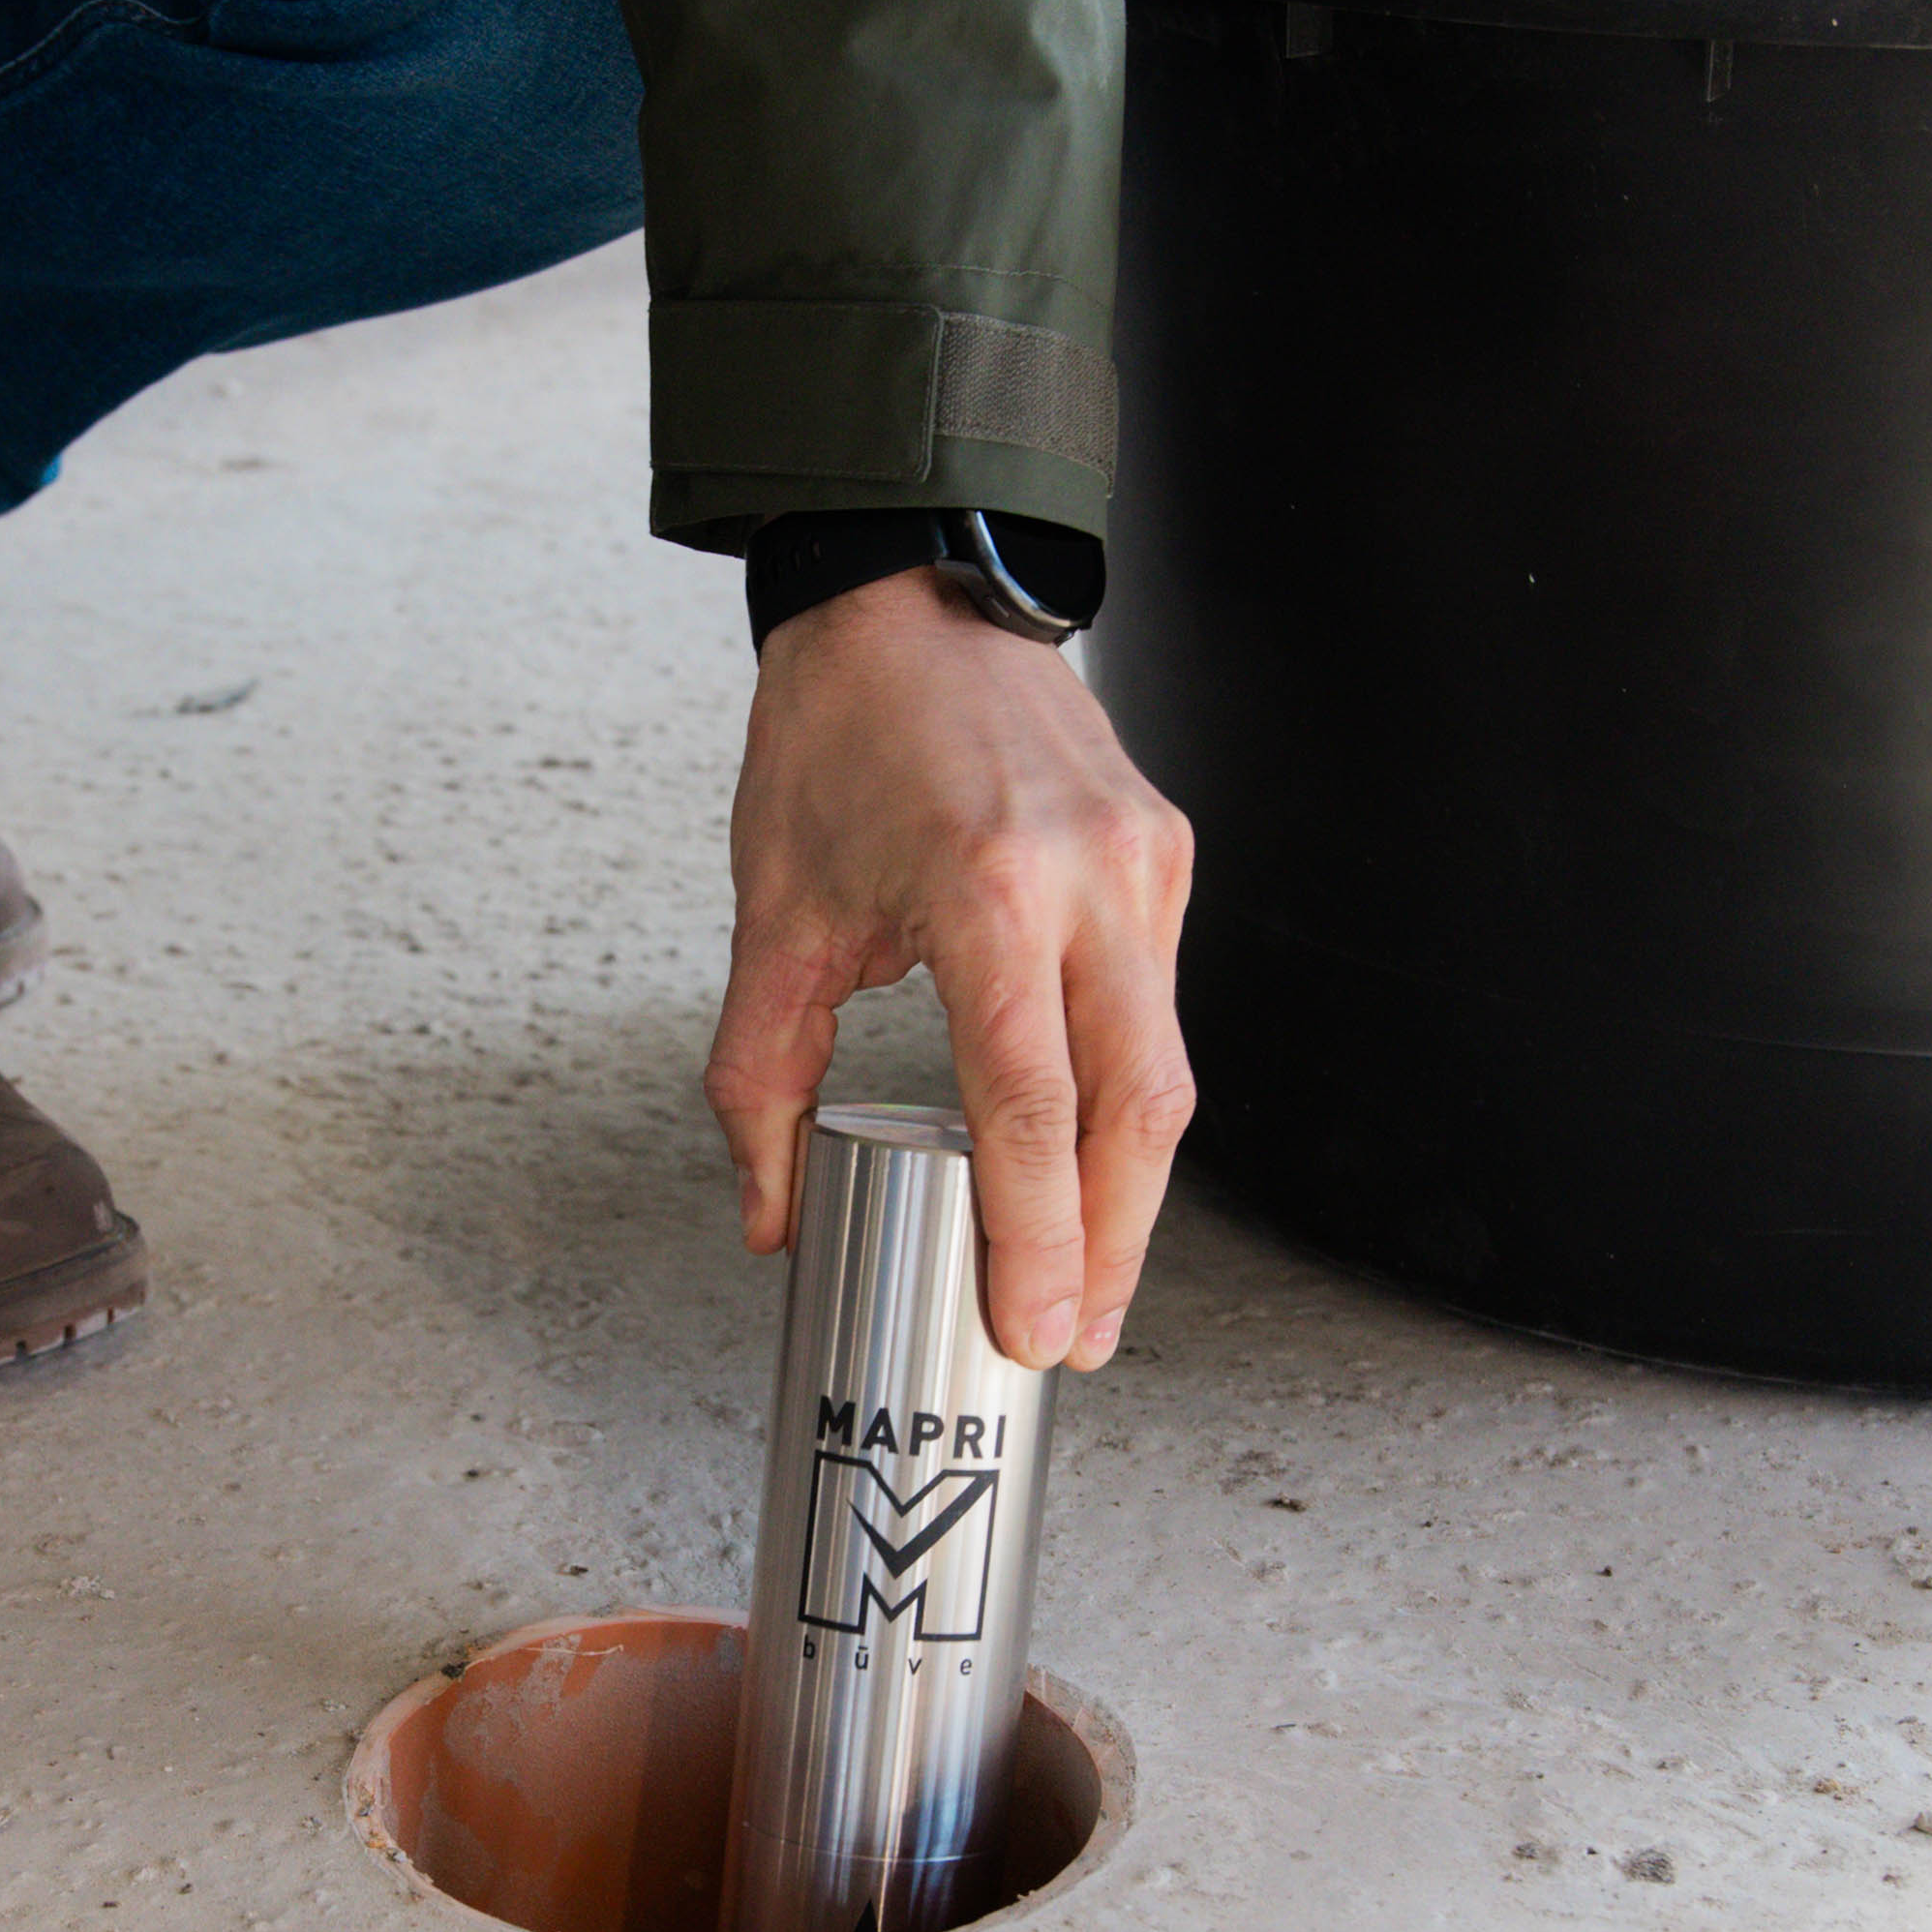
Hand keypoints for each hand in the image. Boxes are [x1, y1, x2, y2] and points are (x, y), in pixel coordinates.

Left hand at [711, 568, 1199, 1370]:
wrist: (908, 591)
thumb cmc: (832, 741)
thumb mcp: (773, 915)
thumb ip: (763, 1077)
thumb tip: (772, 1215)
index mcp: (987, 893)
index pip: (1031, 1105)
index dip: (1043, 1236)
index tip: (1040, 1329)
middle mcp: (1092, 880)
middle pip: (1139, 1110)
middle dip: (1115, 1245)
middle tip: (1077, 1341)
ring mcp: (1146, 863)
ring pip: (1168, 1067)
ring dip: (1131, 1187)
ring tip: (1088, 1279)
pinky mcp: (1168, 853)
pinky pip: (1160, 1003)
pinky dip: (1127, 1096)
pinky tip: (1092, 1159)